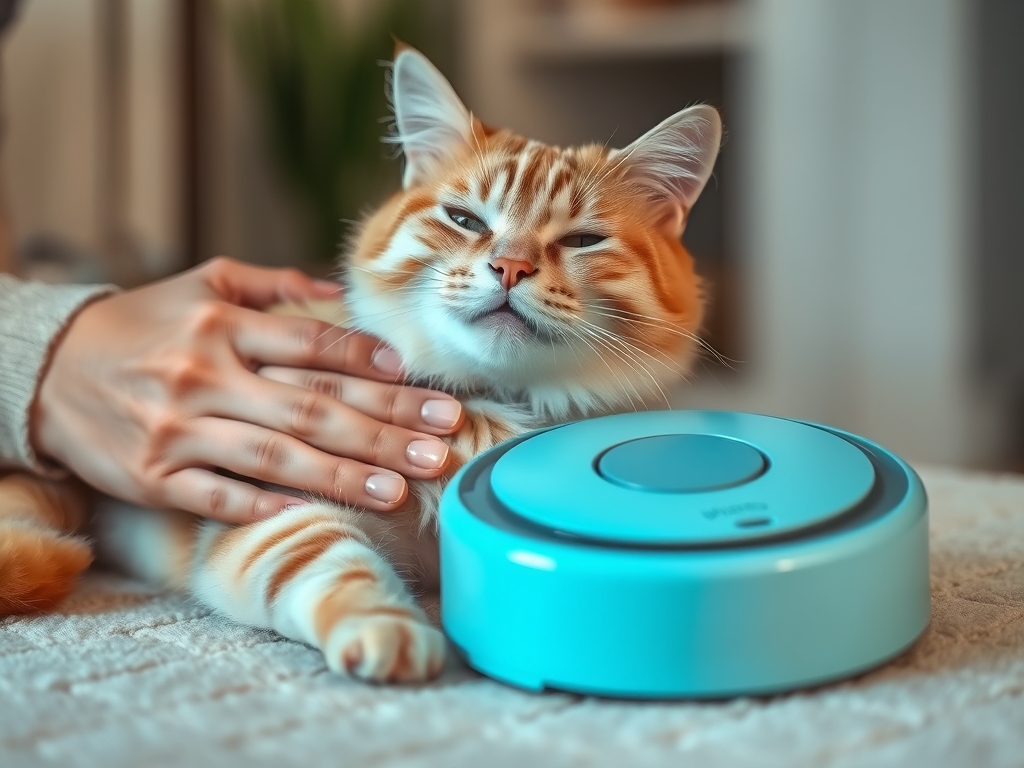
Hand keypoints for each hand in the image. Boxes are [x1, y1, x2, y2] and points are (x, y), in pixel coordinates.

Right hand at [31, 257, 462, 522]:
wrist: (49, 370)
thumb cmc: (143, 325)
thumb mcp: (199, 284)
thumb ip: (269, 285)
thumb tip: (335, 290)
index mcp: (219, 324)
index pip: (309, 344)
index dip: (365, 360)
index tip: (414, 377)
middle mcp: (202, 374)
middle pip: (311, 405)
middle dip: (384, 426)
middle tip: (441, 442)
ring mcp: (177, 430)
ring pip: (275, 456)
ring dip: (344, 474)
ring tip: (401, 488)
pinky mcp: (152, 477)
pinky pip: (217, 496)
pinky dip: (264, 503)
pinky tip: (315, 509)